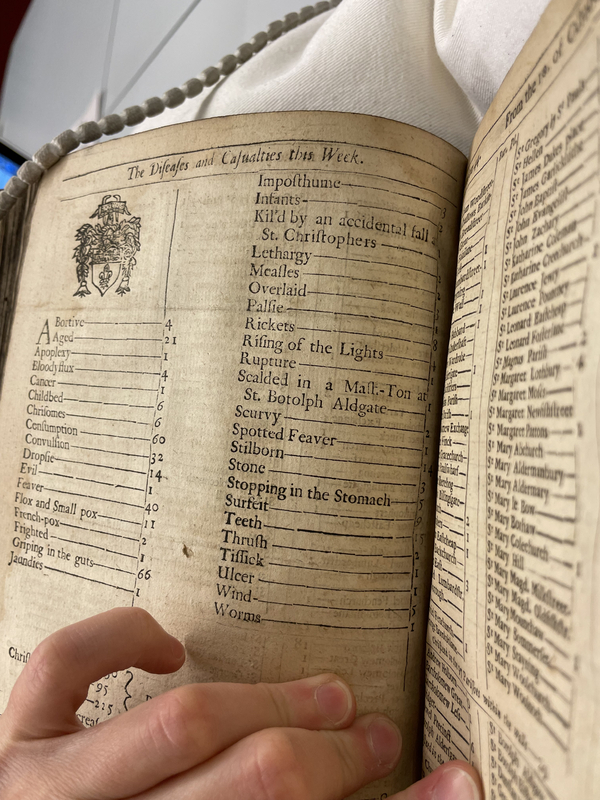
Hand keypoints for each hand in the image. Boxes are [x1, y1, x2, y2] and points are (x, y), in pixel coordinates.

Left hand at [0, 608, 480, 798]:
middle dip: (333, 758)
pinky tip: (168, 649)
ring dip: (269, 704)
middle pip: (252, 781)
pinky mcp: (12, 735)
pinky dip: (121, 637)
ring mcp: (47, 785)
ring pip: (182, 725)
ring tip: (323, 695)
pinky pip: (66, 665)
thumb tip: (441, 792)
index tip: (448, 779)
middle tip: (374, 734)